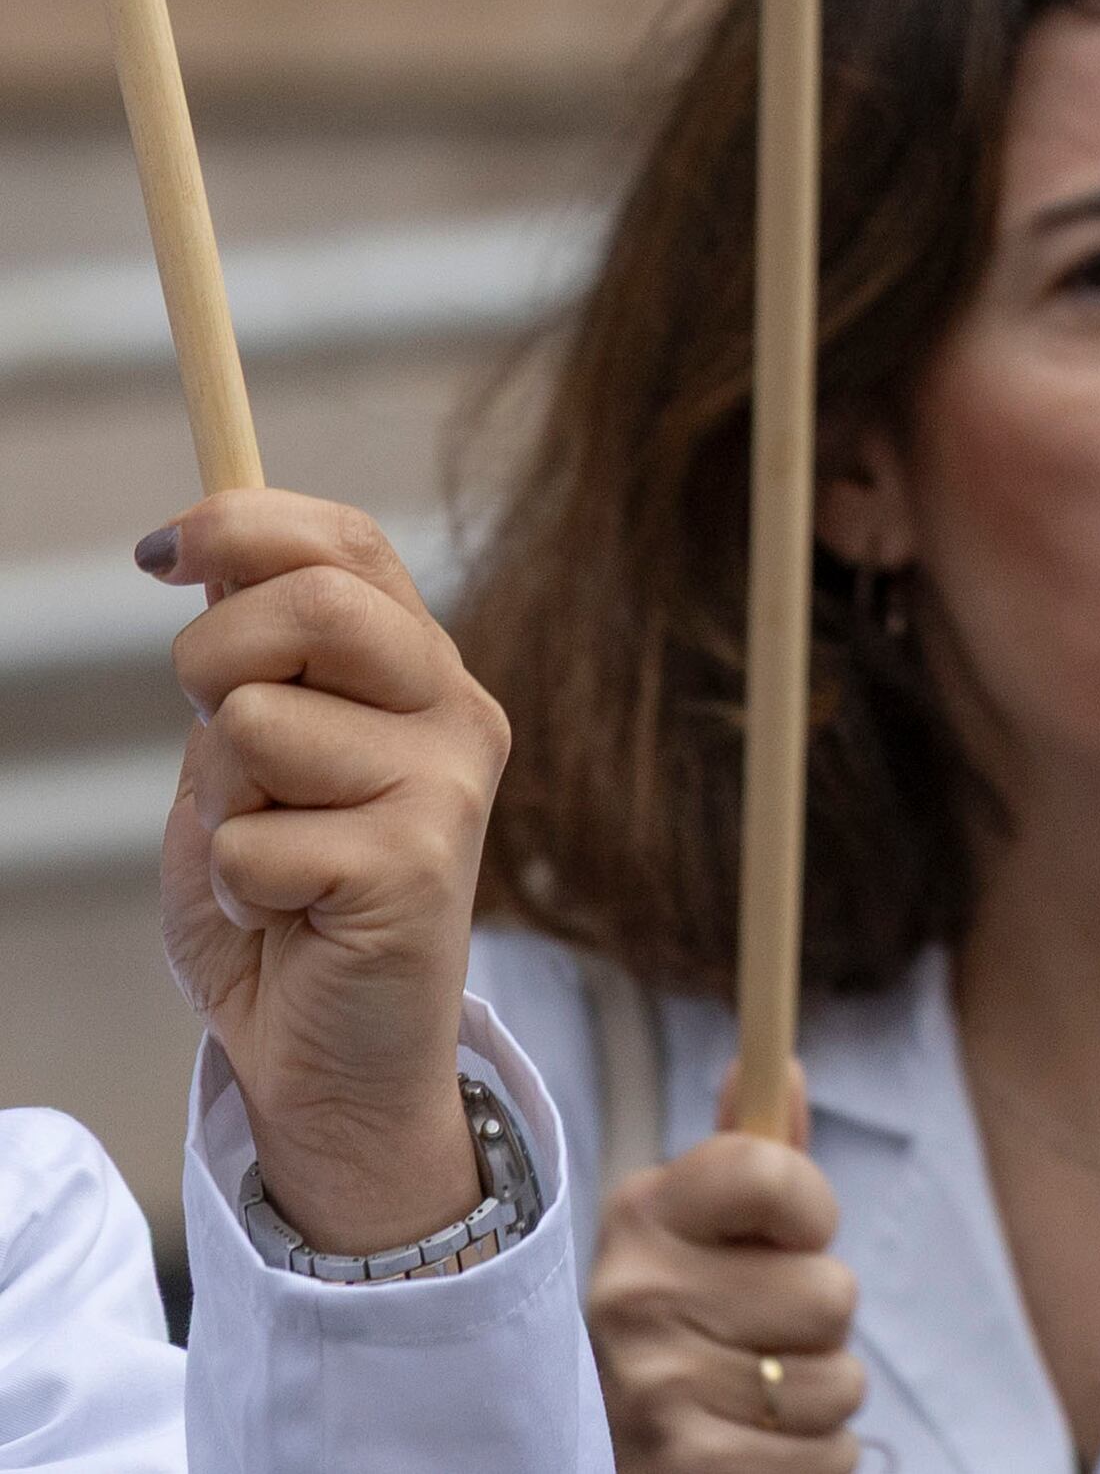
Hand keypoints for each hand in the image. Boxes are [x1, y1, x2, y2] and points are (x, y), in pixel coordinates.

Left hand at [152, 490, 507, 1257]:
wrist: (333, 1057)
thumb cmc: (285, 902)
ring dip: (221, 805)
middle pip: (313, 606)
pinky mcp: (418, 867)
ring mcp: (448, 787)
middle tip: (219, 744)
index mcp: (419, 672)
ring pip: (257, 727)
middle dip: (213, 663)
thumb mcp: (249, 763)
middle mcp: (456, 712)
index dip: (246, 523)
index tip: (162, 551)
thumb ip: (248, 671)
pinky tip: (285, 915)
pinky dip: (235, 888)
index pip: (346, 544)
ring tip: (268, 858)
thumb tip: (202, 547)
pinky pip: (251, 842)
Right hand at [591, 1074, 863, 1473]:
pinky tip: (751, 1449)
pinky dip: (809, 1460)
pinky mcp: (684, 1463)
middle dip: (815, 1324)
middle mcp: (633, 1294)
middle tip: (753, 1339)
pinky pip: (830, 1454)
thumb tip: (781, 1066)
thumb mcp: (704, 1235)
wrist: (610, 1456)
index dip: (809, 1209)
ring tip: (749, 1399)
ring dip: (816, 1399)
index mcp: (642, 1216)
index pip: (771, 1168)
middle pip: (833, 1290)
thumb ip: (752, 1158)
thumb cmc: (686, 1329)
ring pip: (840, 1380)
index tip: (789, 1236)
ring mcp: (654, 1384)